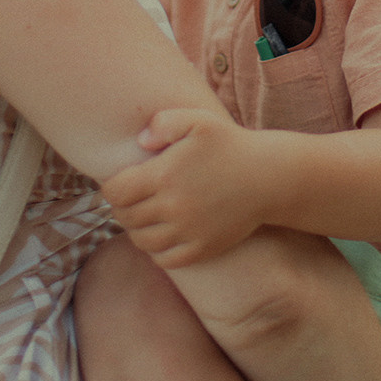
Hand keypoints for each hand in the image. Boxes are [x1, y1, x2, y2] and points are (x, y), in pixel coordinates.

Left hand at [99, 108, 281, 268]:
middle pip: (125, 217)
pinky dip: (157, 251)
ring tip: (145, 217)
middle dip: (123, 208)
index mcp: (163, 175)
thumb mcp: (198, 120)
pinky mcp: (202, 248)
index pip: (115, 192)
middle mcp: (172, 207)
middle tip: (133, 199)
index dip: (112, 187)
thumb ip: (163, 122)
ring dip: (137, 230)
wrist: (269, 177)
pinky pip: (165, 259)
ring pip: (142, 241)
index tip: (123, 181)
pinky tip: (163, 236)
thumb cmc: (230, 144)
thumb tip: (140, 141)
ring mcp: (187, 231)